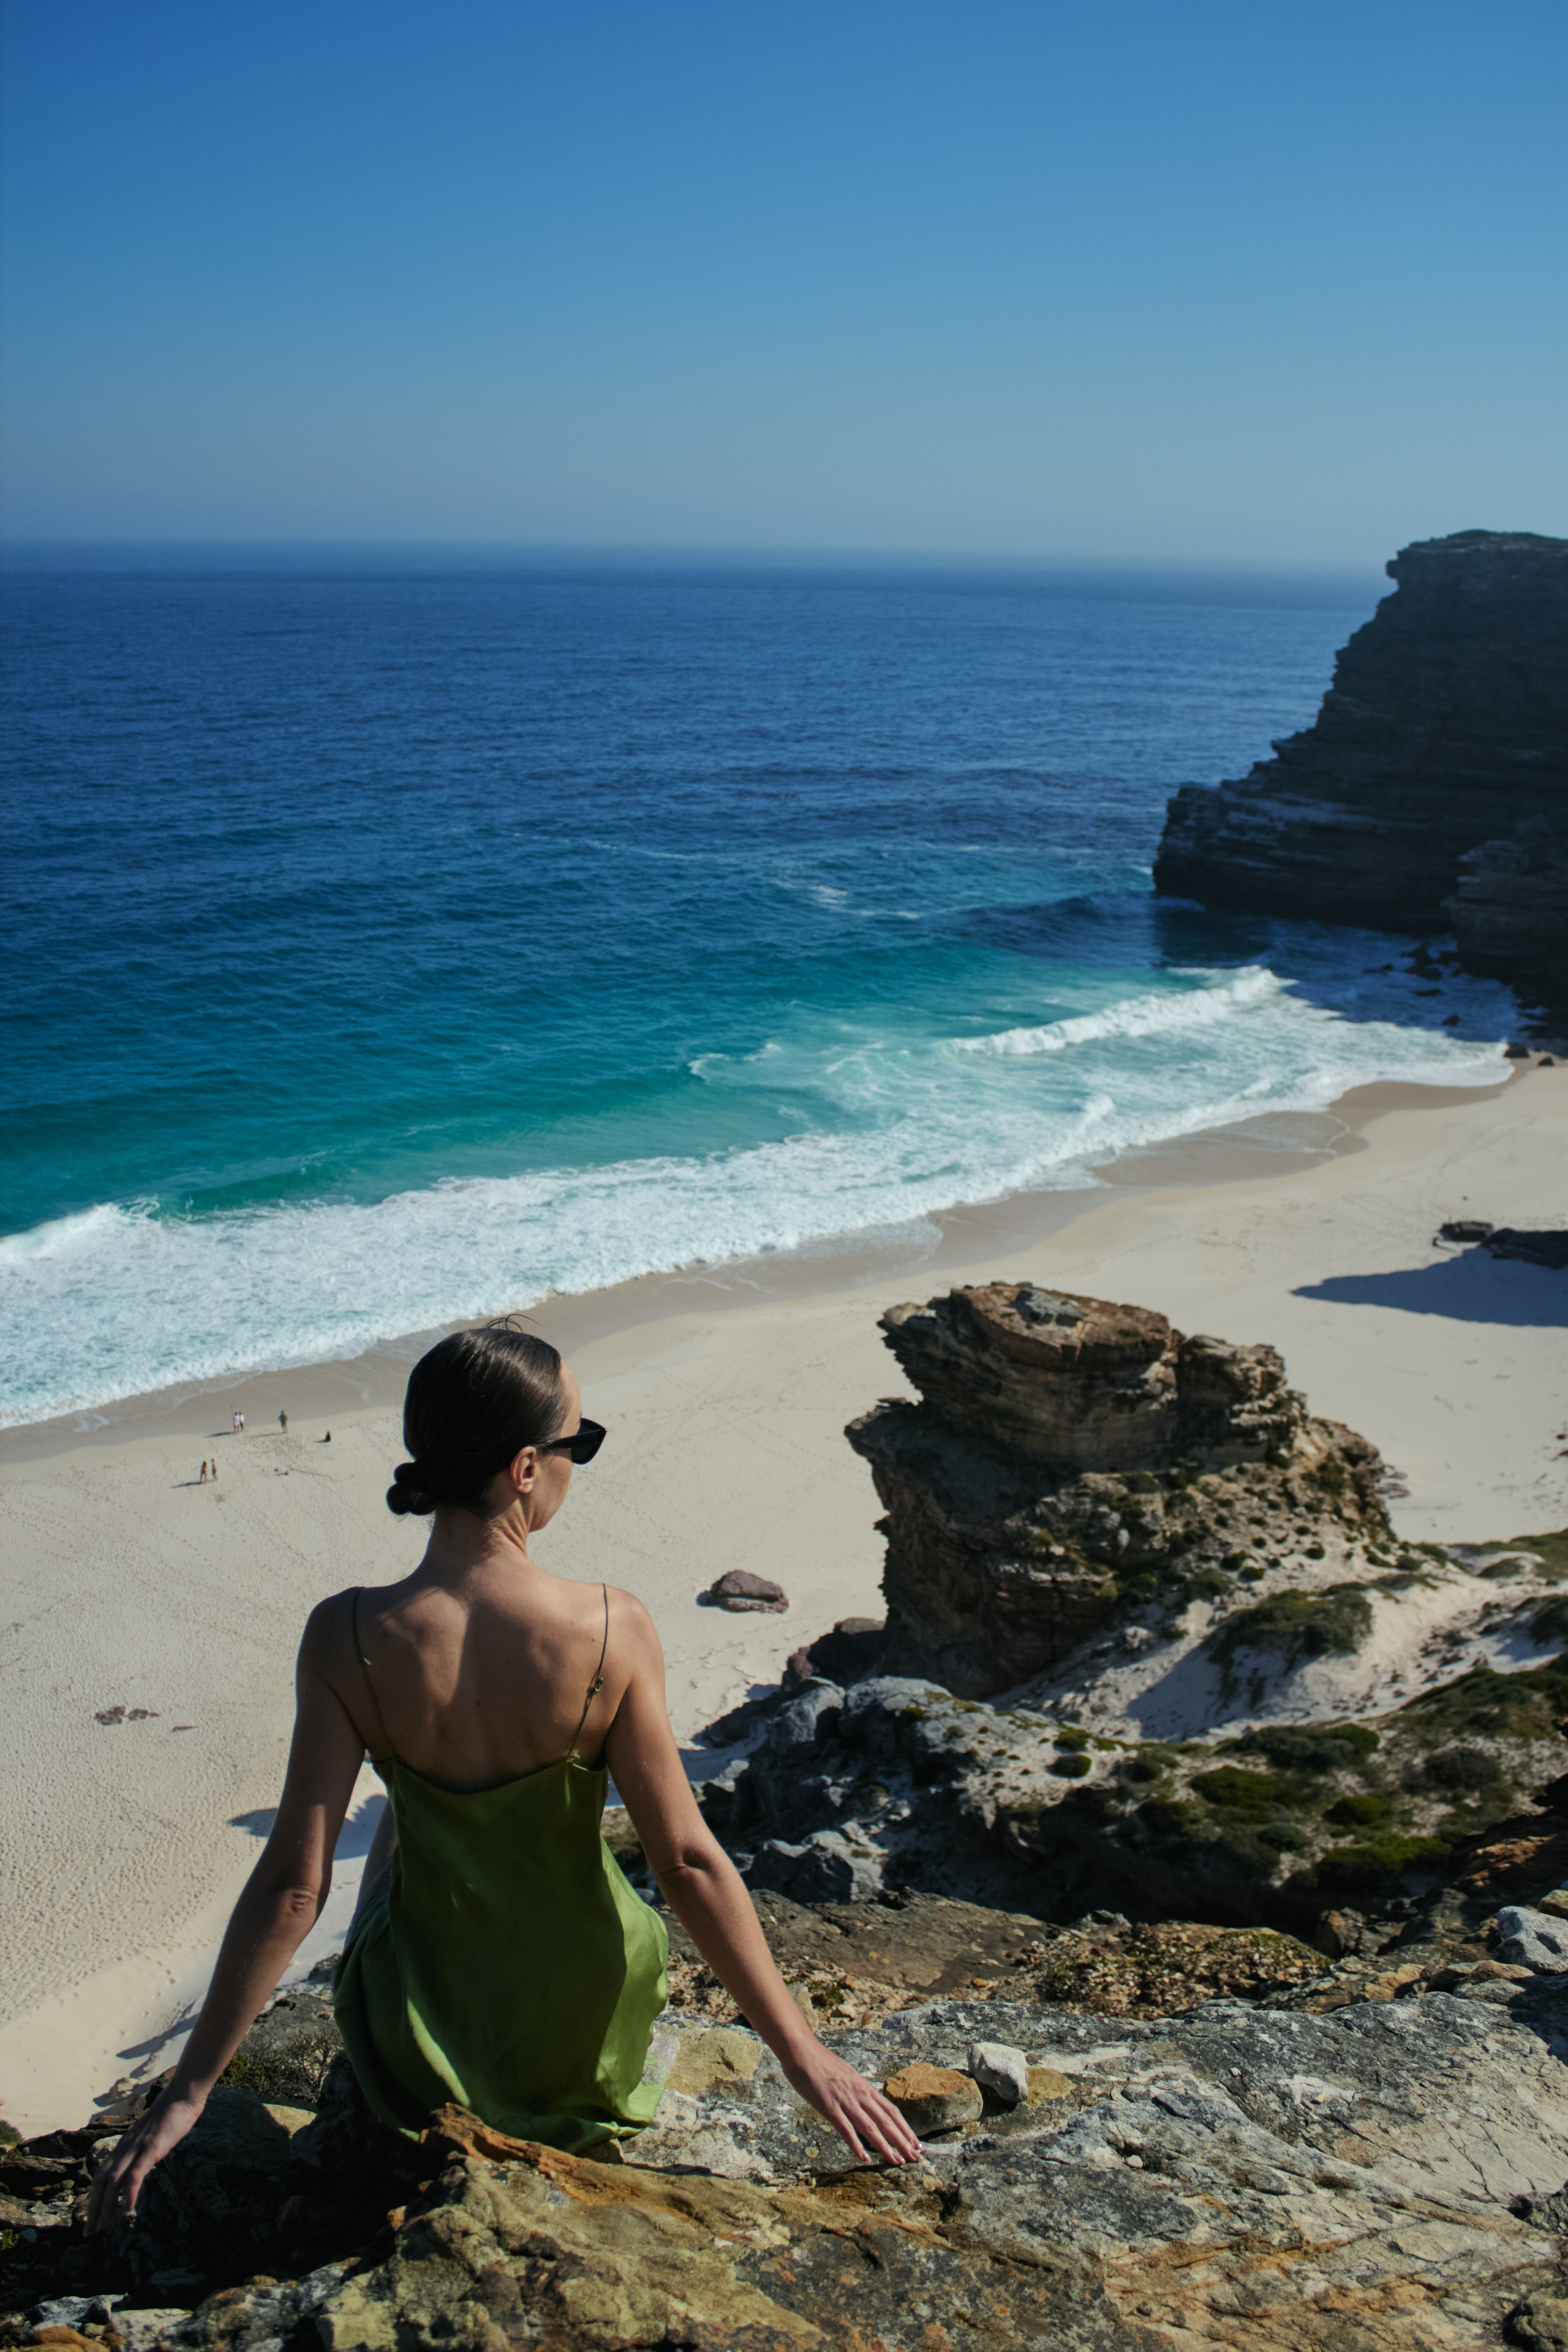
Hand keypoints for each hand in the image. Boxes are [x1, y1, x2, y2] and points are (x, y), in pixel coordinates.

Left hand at [86, 2085, 205, 2233]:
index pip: (101, 2175)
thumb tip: (141, 2168)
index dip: (94, 2198)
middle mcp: (125, 2147)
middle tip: (89, 2232)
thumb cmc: (171, 2113)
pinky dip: (128, 2193)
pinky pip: (135, 2173)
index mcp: (124, 2145)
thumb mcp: (151, 2136)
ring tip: (102, 2227)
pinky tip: (127, 2210)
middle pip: (101, 2181)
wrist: (182, 2093)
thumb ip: (142, 2151)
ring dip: (105, 2205)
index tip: (92, 2219)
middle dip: (93, 2208)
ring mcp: (137, 2147)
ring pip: (113, 2180)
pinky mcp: (152, 2148)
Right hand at [779, 2040, 923, 2165]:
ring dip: (886, 2146)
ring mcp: (846, 2101)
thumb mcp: (847, 2075)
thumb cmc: (822, 2062)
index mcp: (865, 2087)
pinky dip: (856, 2145)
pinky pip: (846, 2129)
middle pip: (886, 2121)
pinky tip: (864, 2158)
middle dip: (903, 2141)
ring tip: (897, 2161)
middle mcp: (860, 2094)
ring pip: (871, 2127)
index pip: (891, 2111)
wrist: (803, 2051)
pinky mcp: (830, 2107)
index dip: (905, 2128)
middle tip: (916, 2157)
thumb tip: (867, 2100)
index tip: (916, 2143)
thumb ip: (858, 2090)